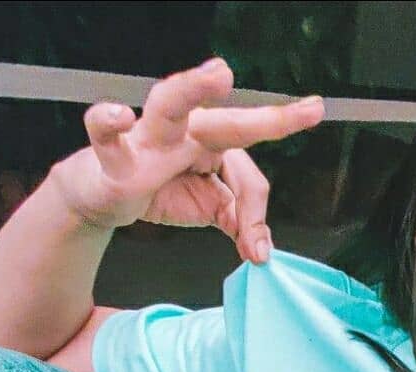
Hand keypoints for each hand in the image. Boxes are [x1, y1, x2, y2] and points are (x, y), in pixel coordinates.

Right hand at [46, 57, 324, 263]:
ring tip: (220, 76)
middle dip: (268, 118)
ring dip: (193, 88)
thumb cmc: (161, 188)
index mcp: (215, 144)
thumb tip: (260, 252)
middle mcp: (187, 130)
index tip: (256, 249)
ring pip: (172, 104)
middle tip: (310, 112)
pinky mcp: (115, 151)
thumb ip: (240, 221)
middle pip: (229, 124)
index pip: (248, 175)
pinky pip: (106, 132)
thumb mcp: (210, 208)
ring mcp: (151, 136)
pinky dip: (108, 121)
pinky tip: (119, 115)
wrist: (105, 194)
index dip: (254, 214)